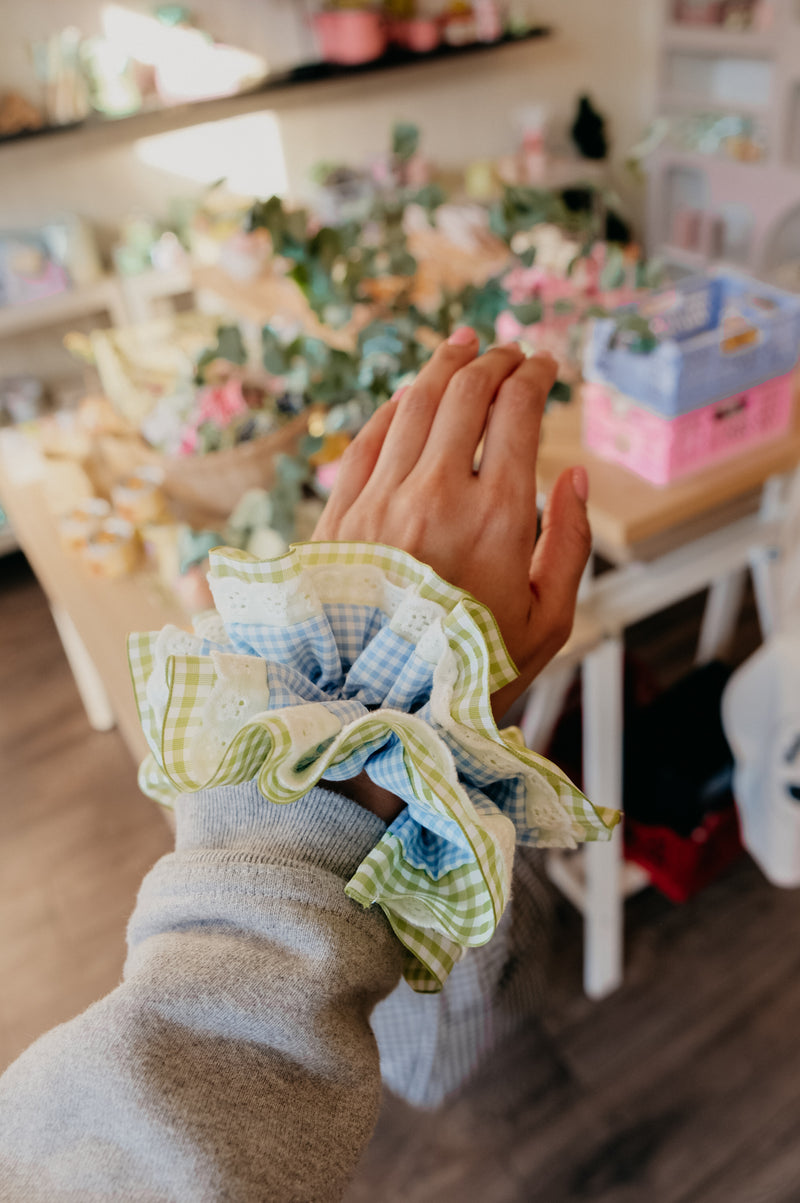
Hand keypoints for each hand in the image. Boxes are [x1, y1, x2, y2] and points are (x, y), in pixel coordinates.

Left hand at [313, 328, 591, 717]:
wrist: (374, 710)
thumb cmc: (470, 673)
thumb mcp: (548, 624)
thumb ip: (572, 544)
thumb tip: (577, 475)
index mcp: (497, 518)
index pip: (516, 414)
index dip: (534, 378)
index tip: (545, 366)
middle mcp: (436, 495)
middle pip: (465, 394)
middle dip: (494, 362)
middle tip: (508, 353)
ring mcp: (379, 501)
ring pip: (413, 404)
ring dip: (442, 367)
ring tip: (461, 347)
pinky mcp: (338, 516)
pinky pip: (365, 439)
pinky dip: (391, 408)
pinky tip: (407, 396)